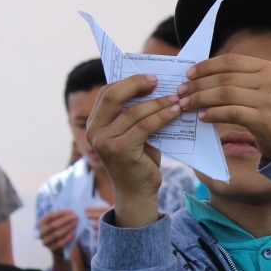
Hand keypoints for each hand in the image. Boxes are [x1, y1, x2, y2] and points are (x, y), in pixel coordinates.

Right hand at [38, 209, 77, 254]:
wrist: (59, 246)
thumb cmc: (60, 230)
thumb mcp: (58, 223)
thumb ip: (62, 217)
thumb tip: (72, 211)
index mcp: (41, 223)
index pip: (50, 216)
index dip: (61, 213)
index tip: (72, 211)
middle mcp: (41, 233)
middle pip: (53, 225)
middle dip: (65, 220)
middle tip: (75, 217)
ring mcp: (46, 242)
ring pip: (56, 234)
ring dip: (67, 227)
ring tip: (75, 223)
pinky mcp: (52, 249)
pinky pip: (60, 243)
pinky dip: (67, 237)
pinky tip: (73, 232)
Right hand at [87, 74, 182, 226]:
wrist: (138, 194)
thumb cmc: (139, 161)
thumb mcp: (135, 134)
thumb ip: (136, 115)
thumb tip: (158, 88)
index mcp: (94, 124)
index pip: (107, 93)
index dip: (128, 81)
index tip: (150, 77)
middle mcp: (94, 132)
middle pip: (113, 97)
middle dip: (138, 84)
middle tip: (160, 81)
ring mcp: (105, 142)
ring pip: (133, 112)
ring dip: (158, 102)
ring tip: (177, 98)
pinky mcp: (121, 151)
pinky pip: (145, 126)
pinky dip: (162, 116)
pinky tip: (176, 111)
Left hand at [176, 54, 270, 159]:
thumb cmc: (268, 112)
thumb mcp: (259, 88)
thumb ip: (237, 79)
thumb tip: (200, 75)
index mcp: (267, 67)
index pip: (230, 61)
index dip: (206, 66)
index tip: (188, 75)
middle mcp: (269, 79)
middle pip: (225, 77)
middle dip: (198, 85)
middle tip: (181, 93)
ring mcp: (268, 99)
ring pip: (225, 94)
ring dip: (201, 99)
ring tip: (186, 105)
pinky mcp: (263, 118)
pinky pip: (231, 112)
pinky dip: (213, 114)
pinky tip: (202, 117)